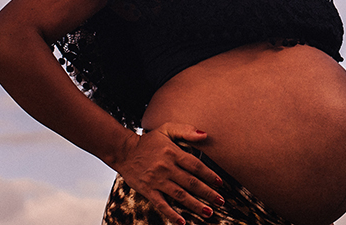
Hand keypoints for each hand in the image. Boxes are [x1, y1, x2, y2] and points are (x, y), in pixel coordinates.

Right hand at [110, 122, 224, 223]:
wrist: (124, 151)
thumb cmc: (149, 141)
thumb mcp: (166, 129)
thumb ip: (186, 131)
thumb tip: (205, 134)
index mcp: (173, 152)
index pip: (196, 165)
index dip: (209, 175)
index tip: (220, 183)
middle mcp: (166, 167)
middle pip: (191, 182)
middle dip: (207, 193)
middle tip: (221, 201)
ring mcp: (156, 180)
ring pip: (180, 195)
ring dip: (195, 205)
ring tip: (208, 212)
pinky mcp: (147, 190)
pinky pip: (161, 204)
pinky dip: (171, 214)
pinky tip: (182, 222)